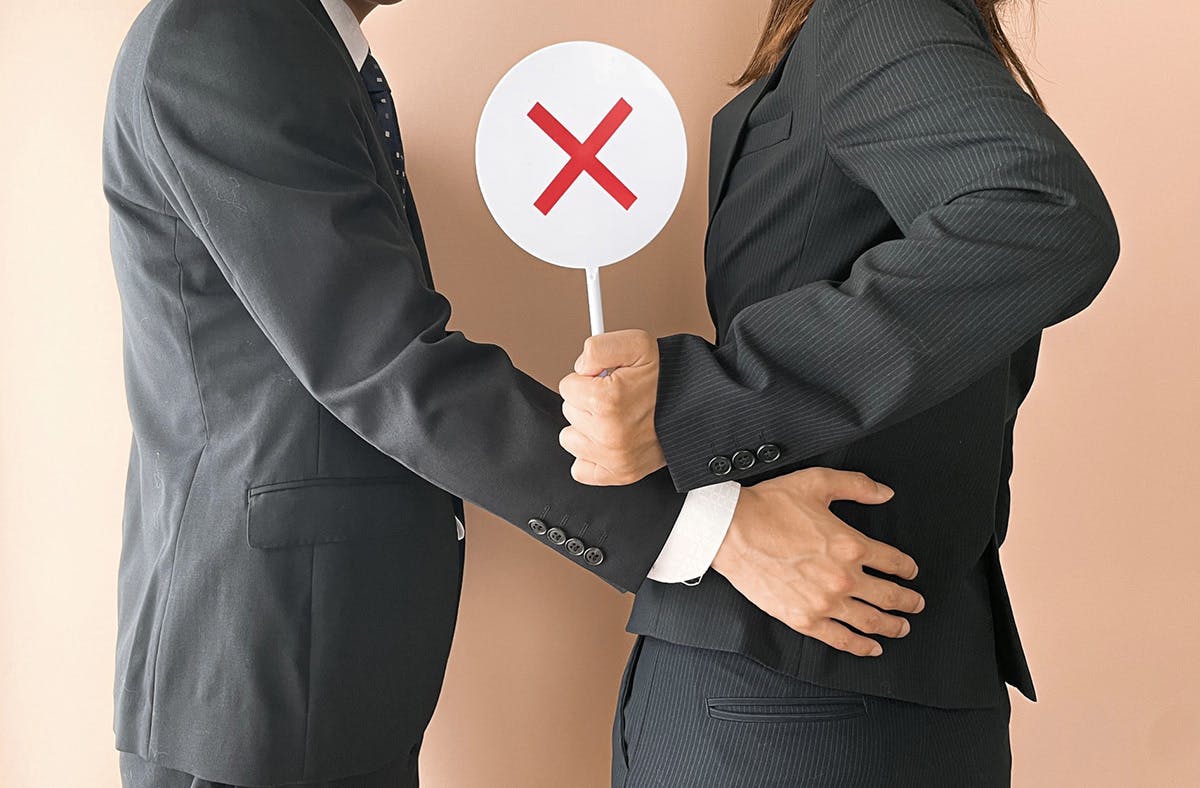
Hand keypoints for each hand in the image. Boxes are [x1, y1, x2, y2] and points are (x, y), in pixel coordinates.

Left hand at [558, 329, 665, 485]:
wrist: (698, 406)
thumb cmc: (669, 378)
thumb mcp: (637, 344)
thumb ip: (599, 347)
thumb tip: (580, 366)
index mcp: (607, 401)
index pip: (568, 386)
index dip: (587, 379)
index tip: (606, 380)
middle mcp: (608, 433)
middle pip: (569, 411)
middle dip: (588, 401)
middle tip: (617, 398)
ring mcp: (613, 457)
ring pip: (571, 438)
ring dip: (587, 428)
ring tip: (614, 418)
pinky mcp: (619, 474)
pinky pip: (580, 469)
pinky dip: (591, 456)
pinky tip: (608, 441)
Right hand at [713, 468, 923, 656]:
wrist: (731, 531)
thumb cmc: (769, 505)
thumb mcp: (817, 483)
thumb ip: (857, 486)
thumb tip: (885, 493)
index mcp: (851, 544)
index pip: (894, 562)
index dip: (907, 568)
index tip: (910, 572)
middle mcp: (843, 577)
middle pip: (889, 596)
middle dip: (908, 602)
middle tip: (916, 604)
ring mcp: (824, 601)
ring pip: (870, 621)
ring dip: (892, 626)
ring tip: (902, 628)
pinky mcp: (804, 618)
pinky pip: (841, 639)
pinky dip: (861, 646)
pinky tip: (873, 648)